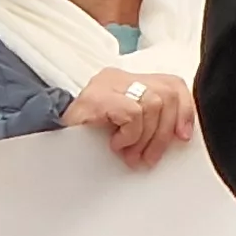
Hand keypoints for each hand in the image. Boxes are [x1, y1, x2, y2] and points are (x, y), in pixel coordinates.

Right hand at [59, 72, 196, 170]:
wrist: (50, 144)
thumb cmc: (87, 140)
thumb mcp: (126, 128)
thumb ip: (150, 123)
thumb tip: (179, 134)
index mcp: (128, 80)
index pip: (171, 83)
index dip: (184, 110)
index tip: (183, 137)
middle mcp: (118, 77)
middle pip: (167, 93)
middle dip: (164, 132)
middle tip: (149, 157)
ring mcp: (106, 84)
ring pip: (154, 103)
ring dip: (145, 137)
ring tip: (130, 153)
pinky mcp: (97, 97)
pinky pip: (133, 113)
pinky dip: (131, 135)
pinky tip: (116, 144)